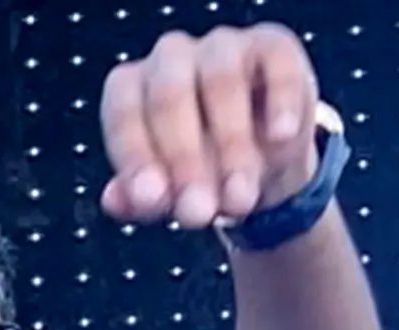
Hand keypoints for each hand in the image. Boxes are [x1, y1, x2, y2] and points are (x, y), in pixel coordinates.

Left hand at [100, 23, 320, 229]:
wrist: (265, 161)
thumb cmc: (202, 171)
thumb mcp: (169, 193)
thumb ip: (141, 199)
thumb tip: (117, 201)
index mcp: (133, 90)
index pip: (123, 114)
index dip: (136, 158)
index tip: (153, 200)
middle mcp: (171, 59)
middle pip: (169, 97)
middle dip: (183, 162)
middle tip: (197, 213)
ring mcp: (223, 47)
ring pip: (221, 81)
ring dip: (231, 146)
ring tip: (239, 200)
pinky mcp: (273, 47)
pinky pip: (277, 66)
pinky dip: (280, 103)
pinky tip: (280, 139)